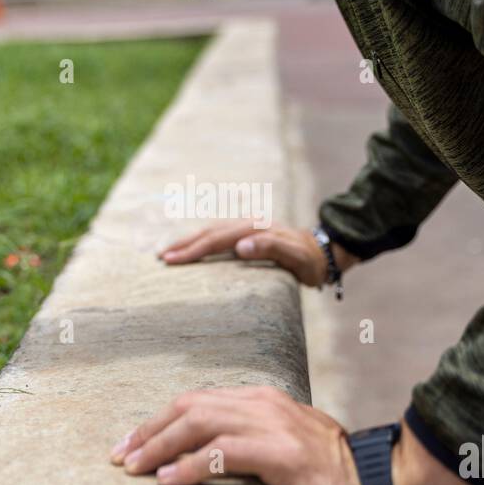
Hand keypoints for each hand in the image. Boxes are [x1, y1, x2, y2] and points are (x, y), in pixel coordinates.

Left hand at [110, 388, 477, 484]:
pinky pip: (222, 454)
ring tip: (133, 470)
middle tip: (119, 458)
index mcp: (263, 399)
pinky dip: (189, 467)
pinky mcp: (280, 455)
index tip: (131, 445)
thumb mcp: (285, 449)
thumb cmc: (331, 477)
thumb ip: (251, 445)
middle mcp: (264, 404)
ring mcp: (273, 426)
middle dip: (148, 432)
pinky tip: (167, 481)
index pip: (196, 401)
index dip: (158, 422)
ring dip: (159, 448)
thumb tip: (210, 459)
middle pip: (189, 407)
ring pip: (198, 425)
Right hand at [159, 222, 358, 287]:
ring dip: (188, 241)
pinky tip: (190, 247)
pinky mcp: (246, 232)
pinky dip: (200, 240)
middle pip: (209, 233)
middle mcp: (247, 224)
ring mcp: (246, 226)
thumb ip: (271, 249)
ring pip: (211, 231)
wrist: (323, 250)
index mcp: (254, 229)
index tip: (172, 260)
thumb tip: (240, 247)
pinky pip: (218, 235)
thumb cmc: (310, 261)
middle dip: (183, 245)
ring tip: (168, 252)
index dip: (193, 250)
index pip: (217, 240)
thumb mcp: (297, 258)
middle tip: (160, 257)